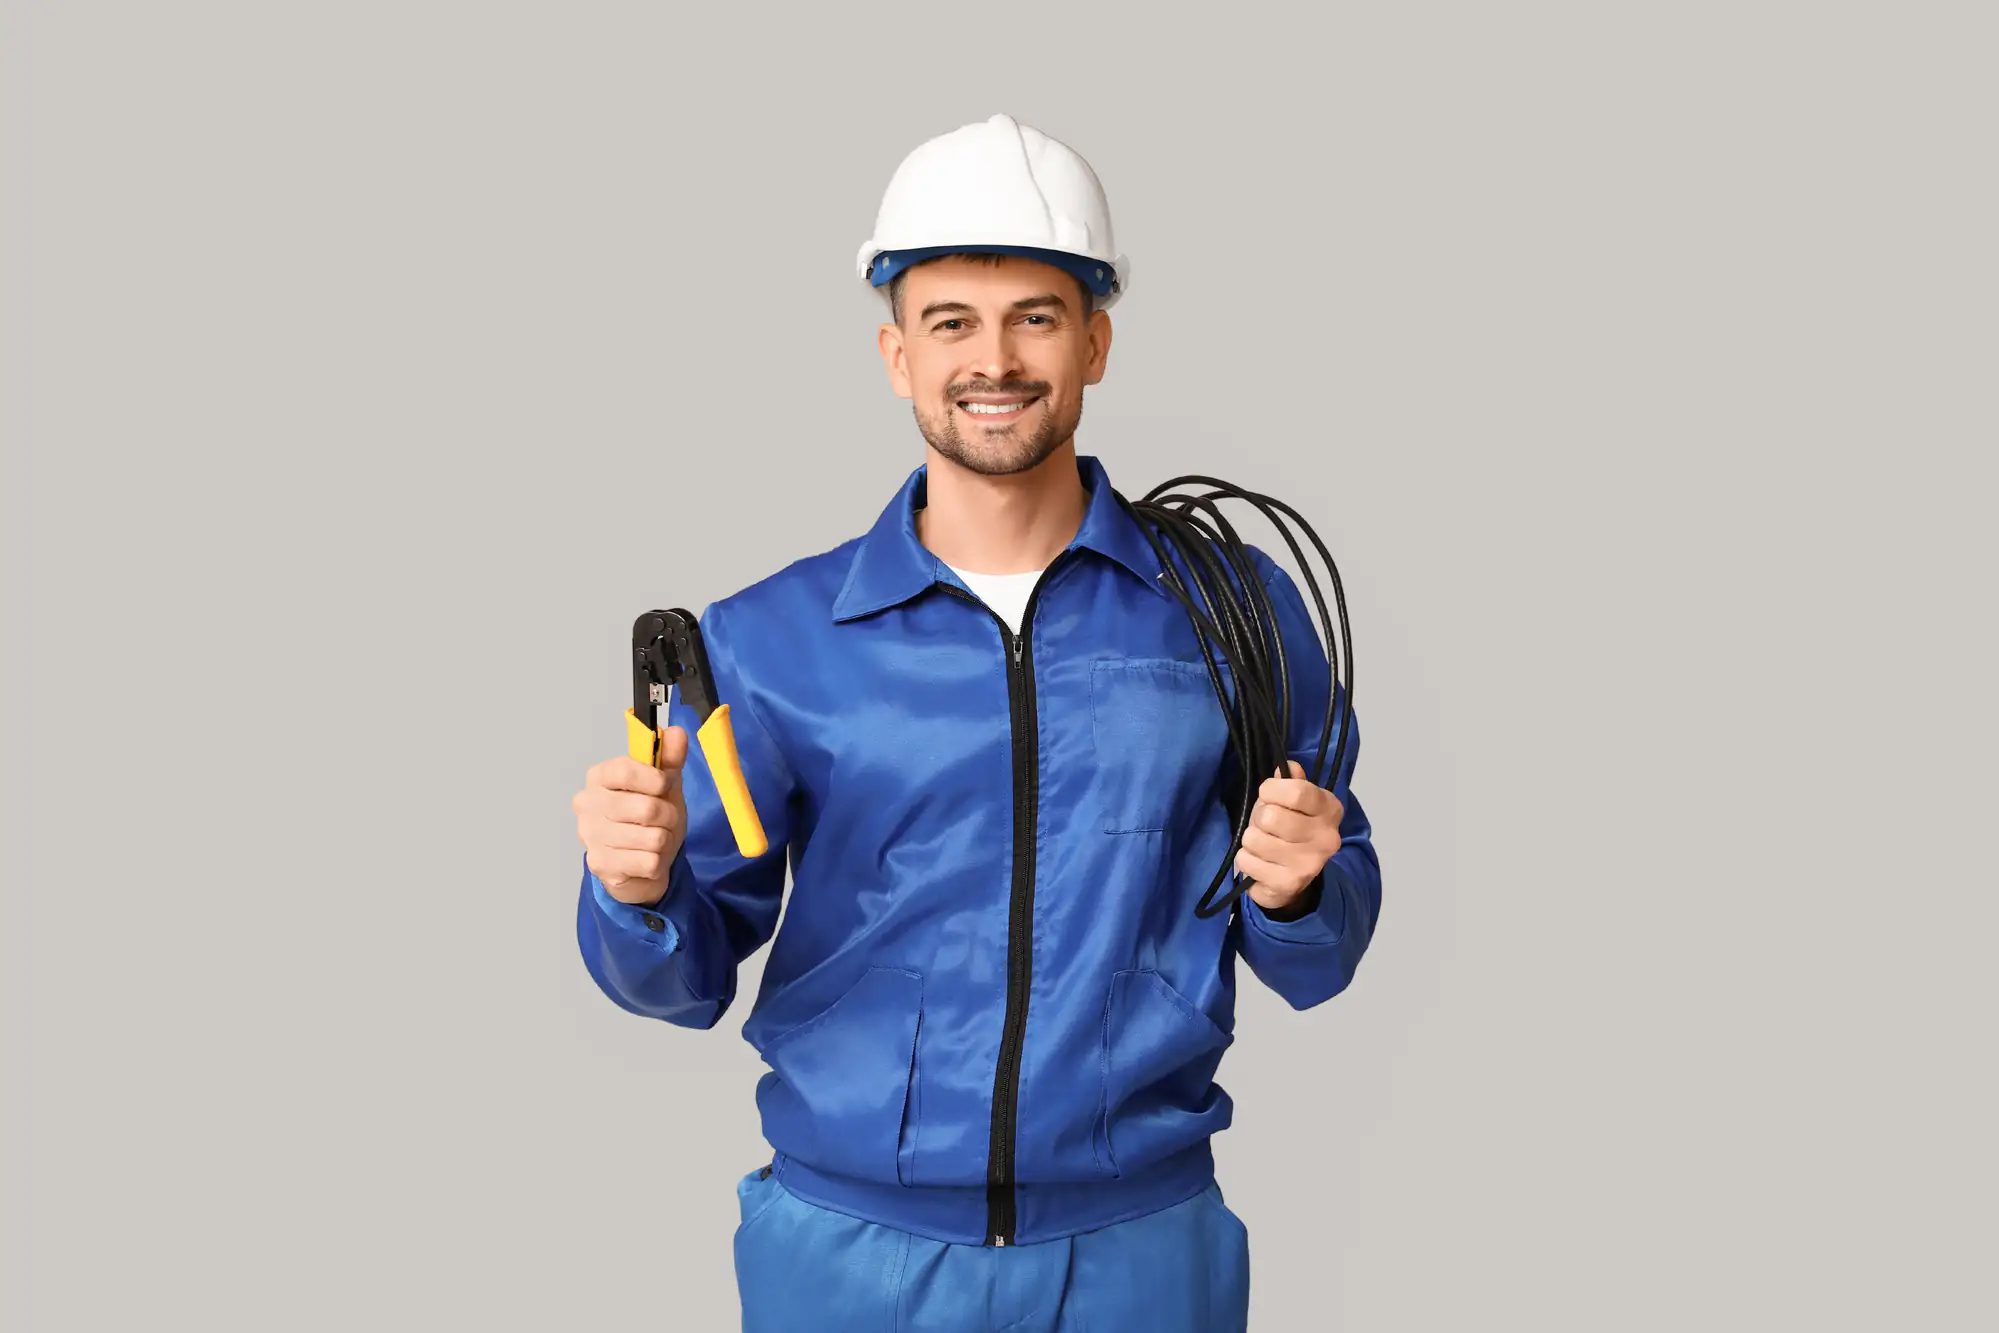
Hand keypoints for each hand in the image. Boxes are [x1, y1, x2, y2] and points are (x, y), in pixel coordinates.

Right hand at [574, 727, 688, 904]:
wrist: (639, 864)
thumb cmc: (648, 820)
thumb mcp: (663, 786)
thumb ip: (669, 759)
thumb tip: (677, 733)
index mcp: (599, 777)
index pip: (626, 770)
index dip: (656, 779)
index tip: (665, 785)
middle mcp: (587, 804)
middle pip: (646, 808)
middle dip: (668, 816)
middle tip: (665, 819)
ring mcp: (590, 836)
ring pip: (651, 837)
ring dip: (664, 840)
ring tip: (655, 839)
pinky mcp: (600, 864)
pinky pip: (648, 861)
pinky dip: (657, 862)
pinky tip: (646, 859)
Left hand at [1235, 760, 1343, 914]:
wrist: (1295, 880)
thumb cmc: (1291, 830)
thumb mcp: (1294, 803)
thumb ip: (1291, 783)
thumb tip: (1288, 767)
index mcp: (1330, 809)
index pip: (1296, 791)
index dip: (1271, 789)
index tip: (1267, 794)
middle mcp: (1326, 838)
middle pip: (1270, 816)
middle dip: (1259, 817)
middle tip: (1266, 826)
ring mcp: (1308, 864)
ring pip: (1254, 838)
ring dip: (1251, 840)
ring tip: (1263, 844)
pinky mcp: (1287, 884)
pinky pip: (1246, 861)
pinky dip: (1247, 860)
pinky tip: (1260, 862)